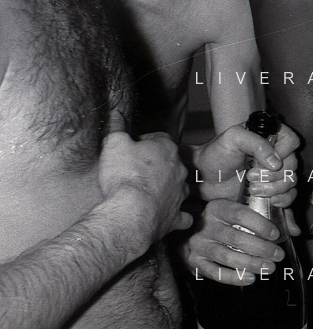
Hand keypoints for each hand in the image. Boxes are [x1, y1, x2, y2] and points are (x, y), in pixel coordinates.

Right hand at [97, 132, 190, 248]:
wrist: (132, 212)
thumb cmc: (125, 176)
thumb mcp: (114, 144)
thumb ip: (116, 126)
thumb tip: (116, 112)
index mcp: (167, 149)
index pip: (159, 138)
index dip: (144, 141)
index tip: (131, 147)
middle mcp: (180, 170)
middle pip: (170, 162)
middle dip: (156, 164)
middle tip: (137, 170)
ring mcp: (180, 194)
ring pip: (179, 187)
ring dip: (168, 188)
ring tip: (149, 192)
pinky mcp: (176, 217)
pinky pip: (182, 216)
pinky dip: (176, 216)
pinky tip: (168, 216)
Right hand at [183, 199, 284, 285]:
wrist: (193, 233)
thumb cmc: (228, 221)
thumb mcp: (245, 210)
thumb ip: (272, 216)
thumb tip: (295, 231)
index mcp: (218, 207)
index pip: (240, 214)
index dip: (259, 225)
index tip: (276, 235)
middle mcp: (205, 225)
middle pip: (235, 238)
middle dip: (260, 249)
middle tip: (278, 256)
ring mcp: (198, 244)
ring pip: (226, 256)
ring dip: (251, 264)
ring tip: (270, 268)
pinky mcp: (194, 261)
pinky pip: (215, 272)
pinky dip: (234, 278)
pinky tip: (251, 278)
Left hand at [194, 122, 300, 206]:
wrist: (205, 178)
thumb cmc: (217, 154)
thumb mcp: (233, 138)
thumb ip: (256, 143)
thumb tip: (276, 163)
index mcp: (271, 136)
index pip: (292, 142)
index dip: (282, 153)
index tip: (264, 163)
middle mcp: (277, 154)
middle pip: (292, 164)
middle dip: (273, 175)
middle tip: (251, 176)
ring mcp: (276, 174)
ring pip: (291, 181)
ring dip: (274, 188)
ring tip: (253, 189)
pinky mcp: (274, 191)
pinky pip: (289, 196)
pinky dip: (283, 200)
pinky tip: (270, 201)